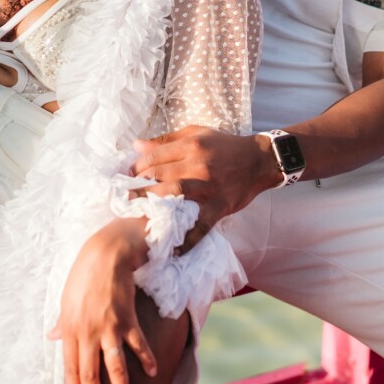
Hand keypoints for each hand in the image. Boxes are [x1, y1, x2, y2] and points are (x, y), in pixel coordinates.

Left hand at [48, 219, 155, 383]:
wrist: (105, 254)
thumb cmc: (83, 275)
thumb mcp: (66, 299)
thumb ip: (61, 322)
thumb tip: (51, 337)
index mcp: (71, 329)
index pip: (71, 367)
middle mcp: (88, 332)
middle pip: (90, 372)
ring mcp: (109, 327)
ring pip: (114, 365)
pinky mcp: (128, 319)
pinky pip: (138, 344)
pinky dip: (145, 358)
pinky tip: (152, 372)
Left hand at [131, 126, 277, 251]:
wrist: (258, 161)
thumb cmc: (225, 146)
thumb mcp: (197, 134)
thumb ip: (167, 140)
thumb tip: (137, 146)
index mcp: (190, 146)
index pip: (153, 157)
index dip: (136, 168)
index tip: (127, 177)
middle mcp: (197, 166)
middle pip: (158, 176)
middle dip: (137, 187)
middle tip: (125, 197)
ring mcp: (208, 188)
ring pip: (173, 196)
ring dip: (151, 206)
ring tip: (137, 215)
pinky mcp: (219, 207)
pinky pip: (200, 226)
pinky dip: (187, 240)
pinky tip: (173, 249)